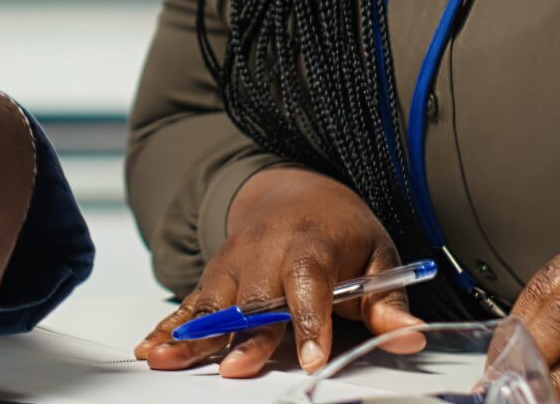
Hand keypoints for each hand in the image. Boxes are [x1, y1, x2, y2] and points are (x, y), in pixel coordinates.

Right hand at [137, 166, 423, 376]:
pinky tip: (150, 348)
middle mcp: (263, 251)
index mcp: (308, 245)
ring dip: (191, 333)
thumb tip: (409, 336)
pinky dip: (168, 326)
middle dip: (244, 336)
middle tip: (237, 369)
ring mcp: (232, 263)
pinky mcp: (215, 276)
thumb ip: (388, 302)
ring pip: (212, 302)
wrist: (295, 191)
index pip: (308, 285)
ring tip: (170, 359)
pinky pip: (189, 302)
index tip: (312, 359)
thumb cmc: (341, 231)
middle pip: (253, 299)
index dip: (310, 323)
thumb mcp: (378, 257)